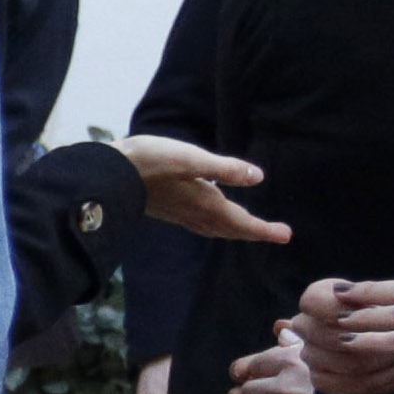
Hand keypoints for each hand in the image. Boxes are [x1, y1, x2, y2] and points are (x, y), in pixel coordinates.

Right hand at [120, 135, 288, 247]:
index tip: (286, 235)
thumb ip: (224, 168)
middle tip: (277, 234)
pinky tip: (212, 216)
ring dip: (235, 231)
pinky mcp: (168, 209)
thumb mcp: (190, 158)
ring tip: (250, 229)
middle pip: (230, 229)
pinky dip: (216, 224)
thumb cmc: (149, 161)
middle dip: (254, 232)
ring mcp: (179, 214)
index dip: (264, 229)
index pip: (241, 222)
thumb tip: (258, 177)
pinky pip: (201, 224)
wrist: (107, 175)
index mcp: (204, 203)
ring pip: (215, 229)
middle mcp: (194, 213)